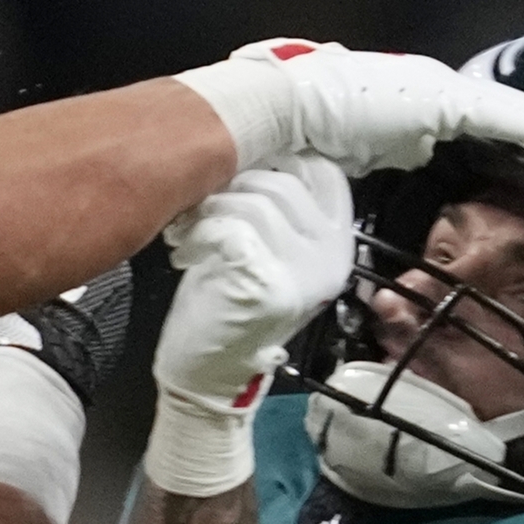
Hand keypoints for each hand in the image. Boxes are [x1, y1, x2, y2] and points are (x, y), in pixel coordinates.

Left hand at [143, 157, 354, 496]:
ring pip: (252, 200)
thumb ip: (273, 208)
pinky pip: (230, 227)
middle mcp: (331, 256)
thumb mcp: (265, 251)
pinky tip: (186, 254)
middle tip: (200, 215)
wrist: (208, 376)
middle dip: (228, 188)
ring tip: (190, 237)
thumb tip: (248, 147)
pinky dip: (198, 233)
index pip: (320, 171)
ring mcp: (303, 272)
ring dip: (207, 212)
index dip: (272, 163)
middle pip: (281, 179)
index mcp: (337, 242)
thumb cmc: (227, 306)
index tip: (234, 182)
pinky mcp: (268, 285)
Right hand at [177, 39, 523, 176]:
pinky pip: (511, 118)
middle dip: (520, 135)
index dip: (473, 143)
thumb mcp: (320, 173)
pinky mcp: (449, 101)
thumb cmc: (281, 148)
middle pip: (483, 117)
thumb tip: (336, 218)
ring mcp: (435, 95)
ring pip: (506, 116)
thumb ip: (340, 184)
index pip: (442, 126)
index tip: (496, 166)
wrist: (275, 114)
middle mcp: (418, 94)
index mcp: (386, 110)